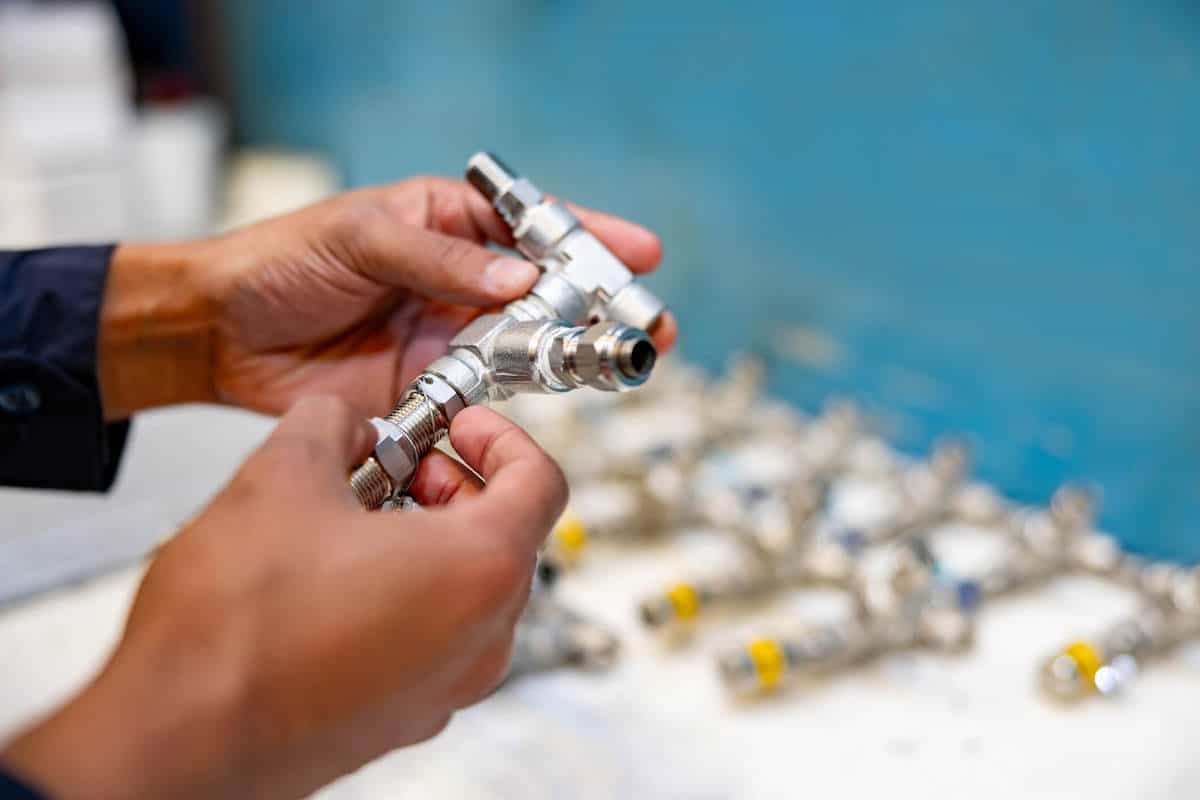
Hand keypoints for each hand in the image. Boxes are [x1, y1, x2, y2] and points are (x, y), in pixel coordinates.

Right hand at [2, 396, 566, 798]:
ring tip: (359, 515)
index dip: (502, 438)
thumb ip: (331, 422)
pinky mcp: (406, 715)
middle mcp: (482, 639)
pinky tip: (338, 575)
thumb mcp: (282, 476)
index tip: (463, 425)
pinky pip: (436, 637)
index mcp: (478, 571)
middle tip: (403, 462)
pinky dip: (410, 591)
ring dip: (431, 537)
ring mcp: (448, 686)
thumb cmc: (234, 634)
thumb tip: (343, 418)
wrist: (177, 741)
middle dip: (458, 484)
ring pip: (471, 590)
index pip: (541, 482)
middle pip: (508, 536)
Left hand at [98, 177, 676, 418]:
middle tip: (648, 324)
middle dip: (599, 305)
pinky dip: (518, 400)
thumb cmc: (278, 263)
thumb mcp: (359, 239)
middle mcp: (455, 282)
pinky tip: (550, 399)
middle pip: (543, 292)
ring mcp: (446, 337)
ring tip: (620, 362)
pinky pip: (486, 395)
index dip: (588, 238)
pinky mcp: (429, 388)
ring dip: (571, 353)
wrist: (219, 334)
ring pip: (525, 345)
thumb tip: (515, 282)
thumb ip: (439, 262)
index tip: (639, 252)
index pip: (528, 226)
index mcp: (444, 226)